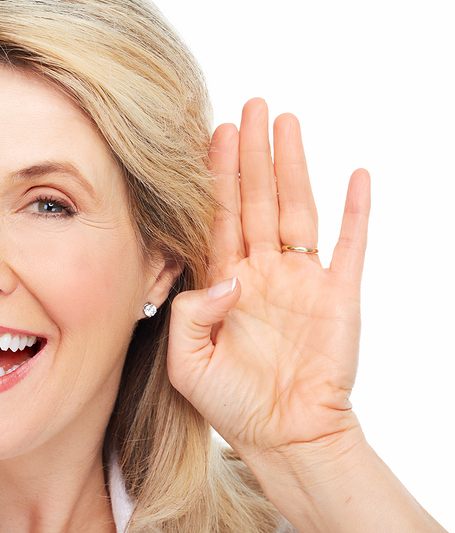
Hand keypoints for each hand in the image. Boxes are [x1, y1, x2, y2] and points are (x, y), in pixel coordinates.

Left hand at [167, 98, 369, 460]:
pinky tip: (356, 175)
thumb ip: (192, 316)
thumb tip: (228, 277)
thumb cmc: (232, 404)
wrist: (285, 436)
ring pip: (296, 209)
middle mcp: (260, 271)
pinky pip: (351, 246)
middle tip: (250, 106)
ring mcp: (301, 279)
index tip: (212, 132)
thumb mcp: (188, 363)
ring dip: (293, 166)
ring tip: (287, 122)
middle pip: (255, 198)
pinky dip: (357, 211)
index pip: (217, 215)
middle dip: (252, 153)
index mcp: (223, 281)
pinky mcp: (339, 295)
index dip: (215, 174)